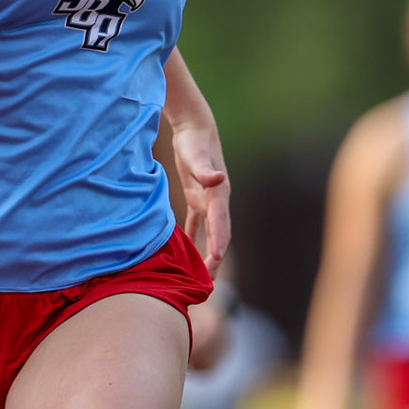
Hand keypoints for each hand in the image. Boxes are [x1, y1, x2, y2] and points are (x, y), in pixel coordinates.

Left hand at [168, 117, 229, 273]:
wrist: (195, 127)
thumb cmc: (194, 141)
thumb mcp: (196, 154)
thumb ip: (204, 169)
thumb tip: (218, 178)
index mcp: (219, 194)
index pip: (220, 223)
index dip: (218, 242)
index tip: (215, 261)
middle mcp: (216, 201)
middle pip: (218, 234)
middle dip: (215, 257)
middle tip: (207, 282)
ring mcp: (207, 200)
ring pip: (208, 233)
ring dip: (205, 252)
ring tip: (201, 275)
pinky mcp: (196, 197)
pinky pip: (195, 222)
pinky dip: (192, 237)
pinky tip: (187, 253)